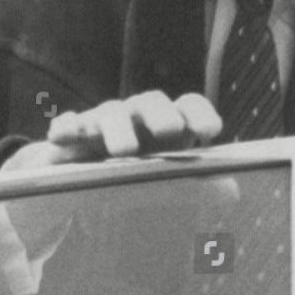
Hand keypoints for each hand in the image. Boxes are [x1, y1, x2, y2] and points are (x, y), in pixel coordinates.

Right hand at [1, 92, 221, 172]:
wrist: (80, 175)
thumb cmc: (134, 174)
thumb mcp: (167, 181)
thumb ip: (197, 184)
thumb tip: (231, 191)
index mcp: (167, 126)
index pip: (187, 107)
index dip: (200, 114)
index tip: (211, 133)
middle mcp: (136, 118)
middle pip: (151, 103)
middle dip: (162, 114)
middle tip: (170, 131)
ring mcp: (102, 124)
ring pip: (111, 113)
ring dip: (118, 127)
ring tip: (124, 149)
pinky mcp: (70, 136)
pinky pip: (67, 125)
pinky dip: (66, 126)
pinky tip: (63, 136)